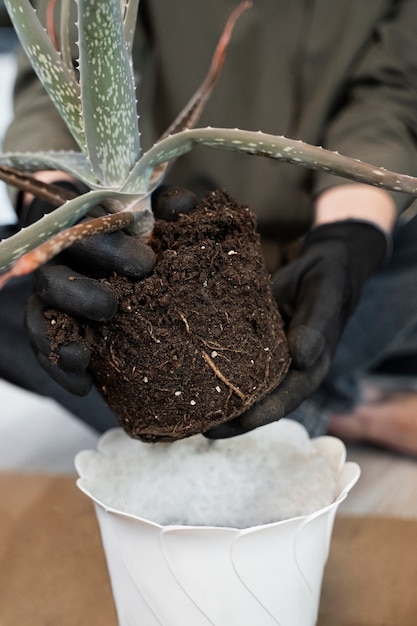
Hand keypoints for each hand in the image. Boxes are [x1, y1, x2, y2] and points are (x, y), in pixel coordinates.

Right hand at [24, 183, 197, 394]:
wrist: (98, 245)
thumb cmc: (129, 231)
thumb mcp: (149, 218)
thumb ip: (165, 210)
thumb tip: (183, 205)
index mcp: (83, 232)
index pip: (85, 234)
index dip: (111, 248)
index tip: (147, 265)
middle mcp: (60, 263)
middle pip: (56, 276)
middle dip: (83, 294)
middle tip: (112, 307)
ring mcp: (51, 296)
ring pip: (43, 313)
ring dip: (64, 334)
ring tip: (84, 353)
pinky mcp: (49, 326)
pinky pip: (44, 347)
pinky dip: (59, 367)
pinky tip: (83, 385)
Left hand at [205, 219, 388, 437]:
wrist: (322, 268)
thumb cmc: (327, 281)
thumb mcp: (324, 296)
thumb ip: (315, 325)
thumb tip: (302, 358)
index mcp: (310, 370)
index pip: (285, 400)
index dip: (261, 414)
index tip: (237, 423)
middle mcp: (288, 373)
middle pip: (259, 404)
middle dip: (230, 419)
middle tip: (199, 427)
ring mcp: (269, 362)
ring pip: (244, 390)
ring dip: (218, 403)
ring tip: (187, 413)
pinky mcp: (253, 347)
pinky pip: (234, 365)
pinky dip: (216, 374)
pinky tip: (189, 378)